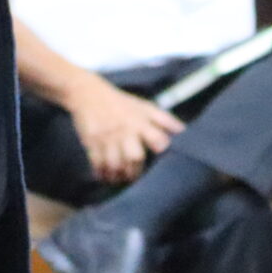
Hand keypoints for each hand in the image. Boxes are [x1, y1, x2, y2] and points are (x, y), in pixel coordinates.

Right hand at [64, 73, 183, 185]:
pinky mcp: (91, 141)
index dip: (161, 148)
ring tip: (120, 179)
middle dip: (135, 171)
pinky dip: (102, 173)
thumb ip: (164, 119)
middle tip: (134, 176)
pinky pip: (97, 163)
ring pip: (115, 164)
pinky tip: (105, 176)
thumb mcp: (143, 106)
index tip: (161, 156)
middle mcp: (125, 130)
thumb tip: (183, 131)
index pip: (156, 137)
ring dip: (118, 175)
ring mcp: (107, 137)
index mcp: (140, 122)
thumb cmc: (120, 103)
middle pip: (134, 156)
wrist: (87, 93)